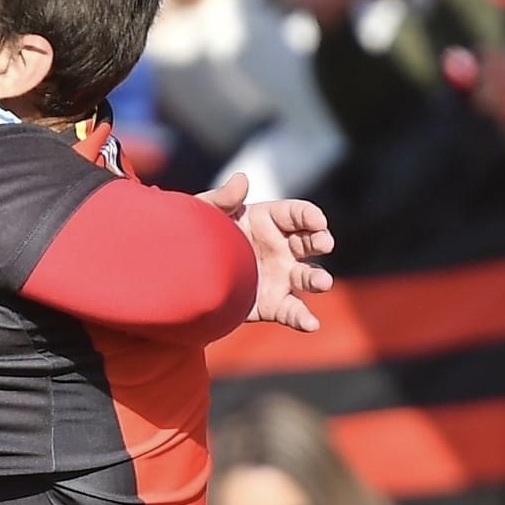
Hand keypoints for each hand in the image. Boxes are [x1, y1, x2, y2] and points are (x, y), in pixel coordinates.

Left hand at [199, 173, 334, 331]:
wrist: (180, 275)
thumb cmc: (196, 235)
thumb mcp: (203, 213)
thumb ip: (221, 198)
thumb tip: (241, 179)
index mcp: (267, 220)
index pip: (296, 214)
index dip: (310, 216)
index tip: (318, 221)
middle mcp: (280, 247)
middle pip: (310, 242)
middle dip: (321, 241)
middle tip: (324, 244)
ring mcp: (280, 276)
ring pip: (307, 277)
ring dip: (319, 279)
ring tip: (323, 283)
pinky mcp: (272, 304)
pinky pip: (292, 311)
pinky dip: (303, 319)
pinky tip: (311, 324)